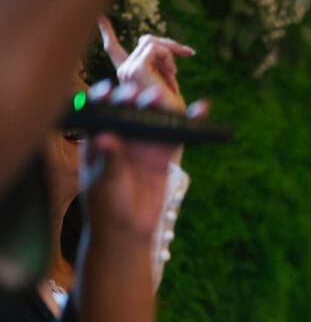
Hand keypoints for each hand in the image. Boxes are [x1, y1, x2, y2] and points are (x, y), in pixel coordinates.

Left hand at [78, 80, 188, 240]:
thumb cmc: (106, 205)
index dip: (104, 98)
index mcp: (98, 137)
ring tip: (163, 98)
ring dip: (160, 105)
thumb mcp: (104, 182)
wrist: (128, 229)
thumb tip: (105, 138)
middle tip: (140, 96)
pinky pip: (178, 133)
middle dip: (133, 99)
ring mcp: (144, 143)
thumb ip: (108, 159)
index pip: (100, 110)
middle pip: (129, 109)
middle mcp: (121, 135)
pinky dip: (190, 121)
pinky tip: (201, 108)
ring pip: (154, 117)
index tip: (110, 92)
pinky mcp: (165, 153)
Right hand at [98, 16, 193, 113]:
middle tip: (188, 54)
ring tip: (175, 75)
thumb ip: (165, 65)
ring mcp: (128, 70)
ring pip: (151, 41)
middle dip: (169, 46)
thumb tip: (174, 46)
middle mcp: (124, 71)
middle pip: (147, 40)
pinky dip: (169, 56)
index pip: (114, 49)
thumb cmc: (174, 114)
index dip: (107, 32)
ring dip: (170, 53)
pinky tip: (172, 74)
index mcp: (130, 74)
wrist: (173, 130)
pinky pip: (155, 48)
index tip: (99, 16)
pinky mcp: (136, 70)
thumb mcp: (170, 85)